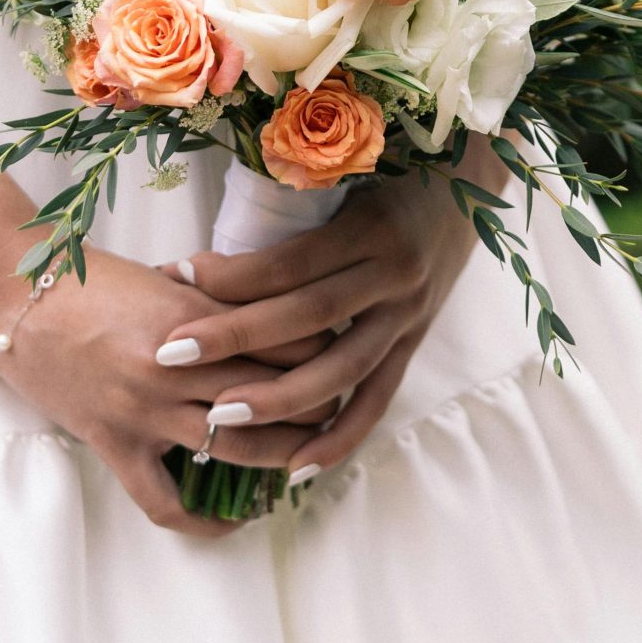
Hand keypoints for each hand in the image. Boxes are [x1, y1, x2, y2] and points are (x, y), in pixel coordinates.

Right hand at [0, 247, 323, 535]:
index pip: (291, 345)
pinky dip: (204, 520)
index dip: (326, 355)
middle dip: (319, 408)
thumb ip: (222, 301)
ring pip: (239, 448)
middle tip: (339, 411)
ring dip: (283, 458)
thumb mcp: (170, 278)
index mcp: (199, 318)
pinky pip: (165, 501)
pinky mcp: (116, 444)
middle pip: (278, 397)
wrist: (16, 299)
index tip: (340, 356)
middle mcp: (179, 368)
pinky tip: (233, 519)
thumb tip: (278, 313)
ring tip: (307, 458)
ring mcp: (147, 411)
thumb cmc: (92, 281)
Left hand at [155, 164, 490, 482]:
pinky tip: (295, 467)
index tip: (173, 279)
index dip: (232, 275)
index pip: (292, 261)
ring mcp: (408, 315)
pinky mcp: (414, 343)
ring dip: (281, 399)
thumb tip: (198, 259)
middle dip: (237, 338)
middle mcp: (395, 274)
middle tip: (171, 355)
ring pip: (343, 368)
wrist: (469, 186)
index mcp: (371, 227)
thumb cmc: (389, 174)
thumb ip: (288, 216)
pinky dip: (339, 437)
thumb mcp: (345, 177)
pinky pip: (377, 400)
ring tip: (220, 417)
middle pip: (309, 316)